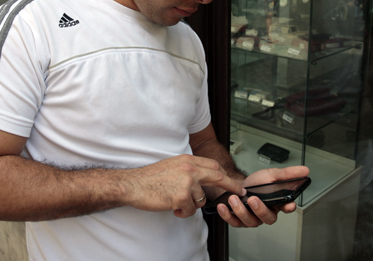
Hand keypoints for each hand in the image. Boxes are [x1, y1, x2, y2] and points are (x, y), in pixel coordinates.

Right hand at [123, 154, 245, 218]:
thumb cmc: (149, 177)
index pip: (213, 166)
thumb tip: (202, 178)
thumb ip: (188, 169)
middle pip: (218, 177)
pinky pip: (191, 210)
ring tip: (177, 202)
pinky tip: (173, 207)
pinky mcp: (182, 197)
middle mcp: (190, 169)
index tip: (234, 180)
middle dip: (231, 185)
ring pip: (202, 199)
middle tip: (239, 192)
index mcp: (187, 160)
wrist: (133, 185)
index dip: (225, 174)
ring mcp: (187, 183)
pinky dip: (183, 212)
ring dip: (192, 204)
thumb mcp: (172, 165)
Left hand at [216, 166, 308, 227]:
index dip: (288, 207)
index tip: (288, 204)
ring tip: (234, 199)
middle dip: (260, 210)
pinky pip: (234, 222)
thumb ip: (287, 174)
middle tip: (253, 199)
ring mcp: (252, 218)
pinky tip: (223, 206)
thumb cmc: (256, 183)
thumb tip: (305, 170)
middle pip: (267, 218)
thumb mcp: (272, 174)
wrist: (238, 185)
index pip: (286, 208)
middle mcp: (266, 213)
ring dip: (241, 211)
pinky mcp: (239, 221)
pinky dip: (227, 215)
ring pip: (250, 222)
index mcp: (277, 203)